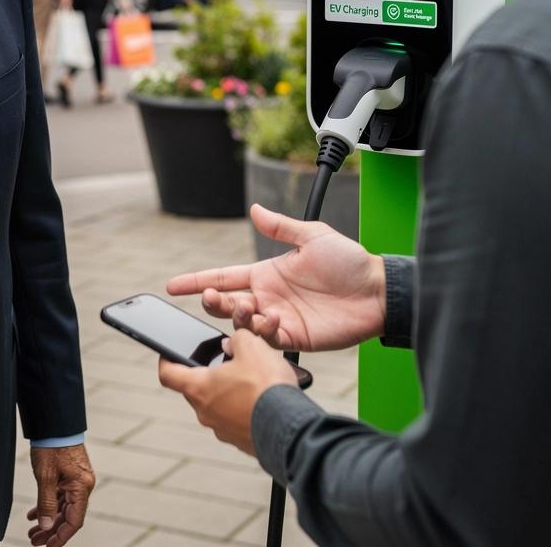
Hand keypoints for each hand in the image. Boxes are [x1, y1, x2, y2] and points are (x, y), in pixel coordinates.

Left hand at [27, 444, 94, 545]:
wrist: (54, 422)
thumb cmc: (52, 445)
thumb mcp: (45, 476)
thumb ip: (46, 503)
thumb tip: (46, 527)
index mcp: (81, 487)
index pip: (74, 521)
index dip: (61, 537)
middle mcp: (83, 485)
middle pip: (68, 516)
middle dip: (51, 531)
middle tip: (34, 541)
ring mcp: (77, 480)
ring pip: (63, 508)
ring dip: (48, 520)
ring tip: (32, 532)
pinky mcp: (70, 474)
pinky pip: (60, 496)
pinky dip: (48, 506)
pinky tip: (33, 513)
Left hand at [159, 329, 295, 453]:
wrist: (292, 428)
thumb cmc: (266, 386)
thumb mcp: (251, 344)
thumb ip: (236, 338)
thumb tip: (233, 345)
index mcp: (199, 388)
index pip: (168, 374)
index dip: (165, 360)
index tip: (167, 352)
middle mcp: (206, 413)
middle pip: (196, 389)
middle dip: (209, 373)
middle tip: (227, 360)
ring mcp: (223, 430)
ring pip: (219, 405)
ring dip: (230, 392)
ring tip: (252, 379)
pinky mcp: (242, 442)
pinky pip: (238, 420)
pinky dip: (246, 409)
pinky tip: (264, 399)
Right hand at [166, 203, 386, 352]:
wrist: (378, 291)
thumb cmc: (349, 262)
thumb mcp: (313, 236)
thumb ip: (281, 227)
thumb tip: (255, 209)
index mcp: (267, 274)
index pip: (224, 277)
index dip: (197, 281)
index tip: (172, 286)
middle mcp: (268, 297)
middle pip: (227, 303)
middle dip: (213, 302)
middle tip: (210, 298)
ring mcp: (280, 319)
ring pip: (243, 324)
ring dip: (239, 317)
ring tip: (249, 309)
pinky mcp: (295, 338)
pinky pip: (268, 340)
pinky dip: (261, 334)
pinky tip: (266, 323)